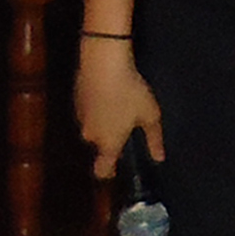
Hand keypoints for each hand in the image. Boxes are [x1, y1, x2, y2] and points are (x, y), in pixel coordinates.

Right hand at [75, 44, 164, 175]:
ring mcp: (80, 116)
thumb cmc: (130, 92)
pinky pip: (87, 111)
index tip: (117, 168)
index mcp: (108, 143)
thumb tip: (159, 158)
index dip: (108, 172)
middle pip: (99, 146)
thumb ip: (154, 139)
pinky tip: (108, 94)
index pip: (102, 170)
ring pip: (92, 127)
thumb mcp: (150, 115)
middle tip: (127, 126)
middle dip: (110, 140)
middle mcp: (90, 135)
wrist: (103, 63)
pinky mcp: (75, 99)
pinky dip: (96, 107)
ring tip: (119, 105)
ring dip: (102, 122)